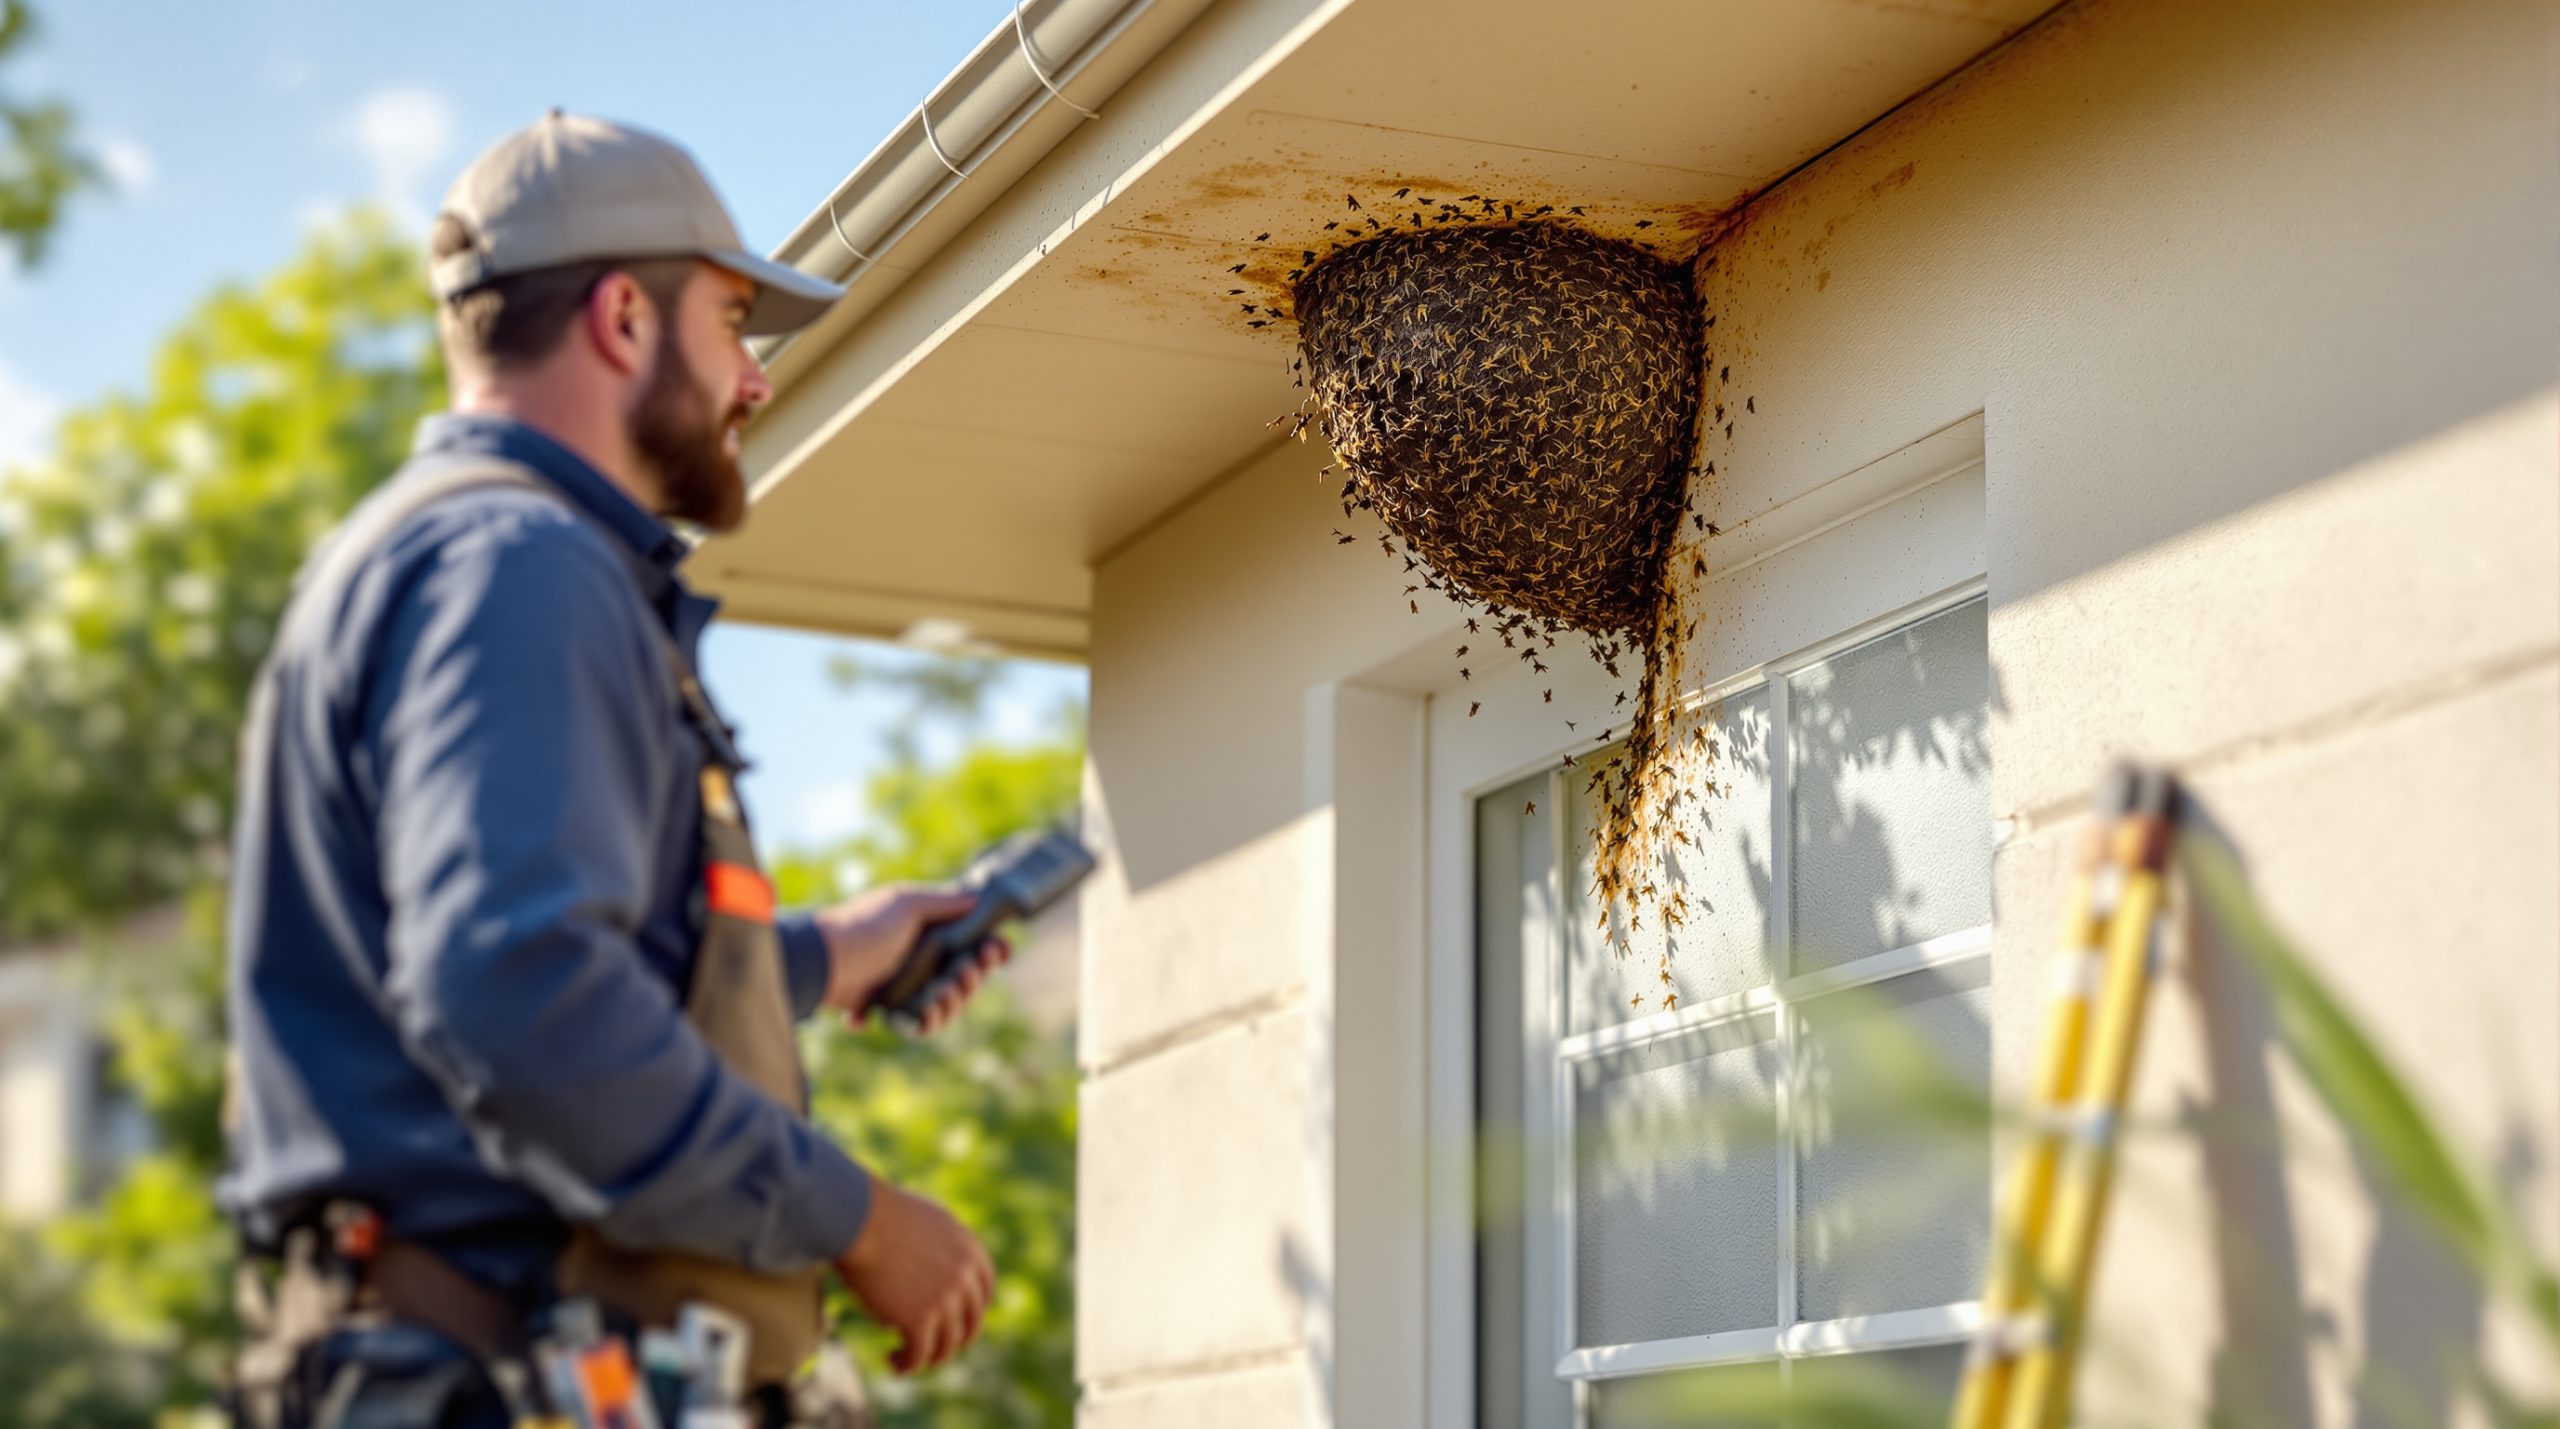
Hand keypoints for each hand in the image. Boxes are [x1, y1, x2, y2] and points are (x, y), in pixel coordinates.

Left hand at [808, 885, 1011, 1033]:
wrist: (825, 958)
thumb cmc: (866, 924)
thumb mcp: (908, 903)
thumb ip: (946, 903)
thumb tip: (980, 899)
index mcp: (930, 932)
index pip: (972, 945)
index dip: (990, 951)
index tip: (1000, 950)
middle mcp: (923, 960)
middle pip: (966, 979)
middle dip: (974, 978)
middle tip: (965, 972)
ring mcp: (908, 987)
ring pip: (948, 1005)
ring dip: (953, 1002)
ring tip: (941, 994)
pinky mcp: (892, 1010)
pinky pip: (920, 1024)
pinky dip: (926, 1022)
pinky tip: (924, 1012)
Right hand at [833, 1182, 992, 1374]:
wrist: (858, 1220)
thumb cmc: (880, 1215)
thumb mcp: (927, 1222)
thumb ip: (941, 1245)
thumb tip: (937, 1269)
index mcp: (969, 1250)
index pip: (984, 1291)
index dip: (972, 1311)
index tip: (957, 1322)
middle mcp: (964, 1277)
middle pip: (971, 1323)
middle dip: (954, 1341)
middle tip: (934, 1350)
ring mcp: (945, 1300)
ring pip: (946, 1344)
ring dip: (928, 1358)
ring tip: (905, 1358)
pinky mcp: (920, 1319)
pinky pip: (919, 1354)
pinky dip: (907, 1364)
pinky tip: (893, 1362)